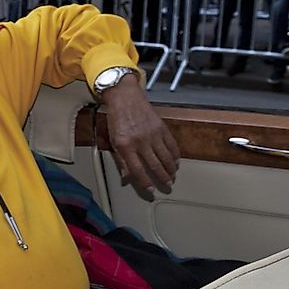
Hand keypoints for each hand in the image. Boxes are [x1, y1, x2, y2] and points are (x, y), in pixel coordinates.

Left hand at [102, 74, 179, 193]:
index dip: (145, 182)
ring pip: (166, 157)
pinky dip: (175, 156)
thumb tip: (126, 177)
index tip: (151, 190)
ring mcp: (152, 134)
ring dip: (171, 170)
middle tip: (167, 186)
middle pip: (155, 165)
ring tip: (173, 177)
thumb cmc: (117, 119)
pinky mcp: (161, 128)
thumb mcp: (112, 140)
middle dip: (162, 179)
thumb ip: (121, 159)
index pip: (137, 170)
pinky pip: (171, 145)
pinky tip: (176, 162)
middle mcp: (140, 141)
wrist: (125, 98)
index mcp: (125, 146)